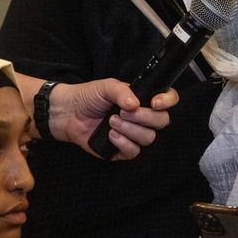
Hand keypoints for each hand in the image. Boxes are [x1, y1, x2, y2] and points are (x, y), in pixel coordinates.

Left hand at [48, 78, 178, 160]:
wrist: (68, 112)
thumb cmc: (89, 96)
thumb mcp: (106, 86)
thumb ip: (122, 91)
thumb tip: (135, 104)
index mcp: (144, 99)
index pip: (169, 99)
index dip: (168, 101)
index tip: (155, 102)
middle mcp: (143, 117)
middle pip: (162, 121)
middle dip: (145, 117)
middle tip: (123, 111)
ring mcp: (134, 134)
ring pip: (149, 138)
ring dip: (131, 129)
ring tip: (111, 121)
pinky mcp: (122, 150)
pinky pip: (133, 151)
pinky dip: (123, 143)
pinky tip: (110, 135)